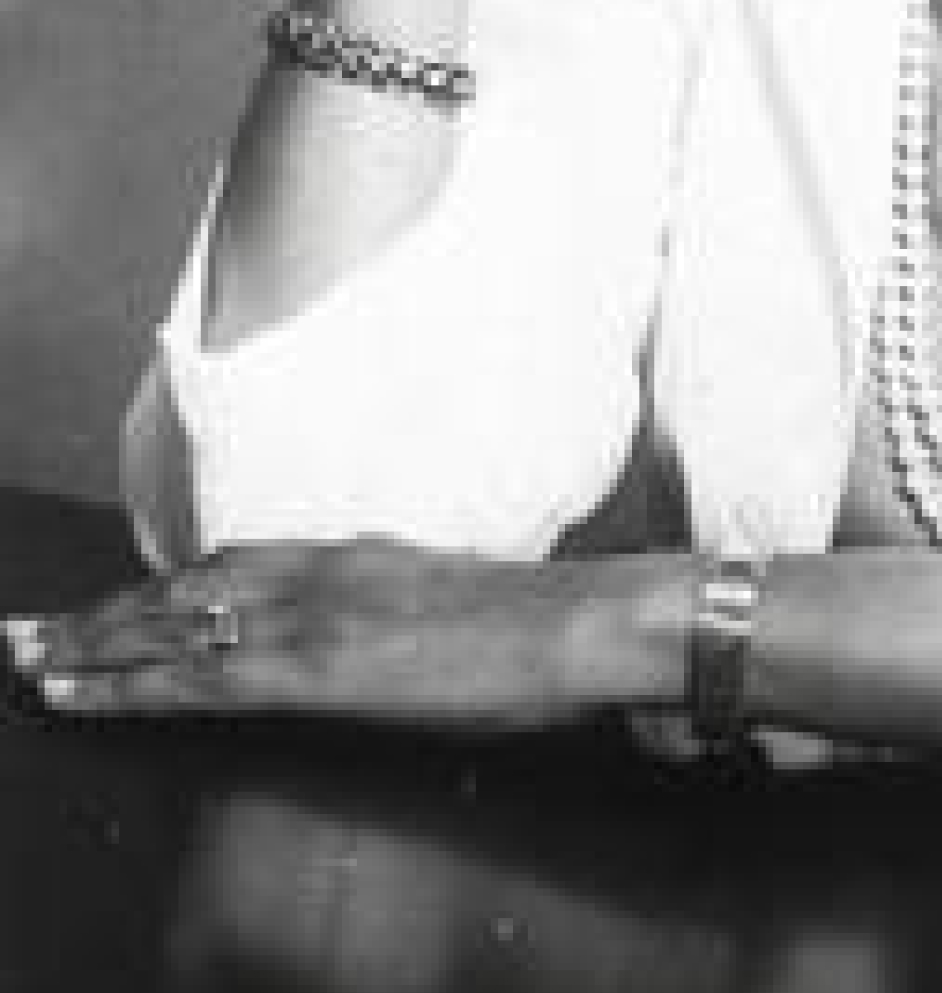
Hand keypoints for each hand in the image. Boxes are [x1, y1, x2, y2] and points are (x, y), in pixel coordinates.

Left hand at [2, 539, 646, 730]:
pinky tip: (83, 694)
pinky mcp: (316, 666)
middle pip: (185, 589)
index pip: (231, 566)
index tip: (105, 606)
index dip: (158, 587)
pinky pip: (197, 678)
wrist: (578, 625)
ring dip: (93, 645)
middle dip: (101, 615)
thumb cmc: (535, 624)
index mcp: (355, 556)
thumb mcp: (447, 598)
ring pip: (174, 627)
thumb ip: (390, 606)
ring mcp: (314, 615)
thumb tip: (365, 635)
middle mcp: (321, 572)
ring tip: (35, 663)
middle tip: (29, 634)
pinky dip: (127, 684)